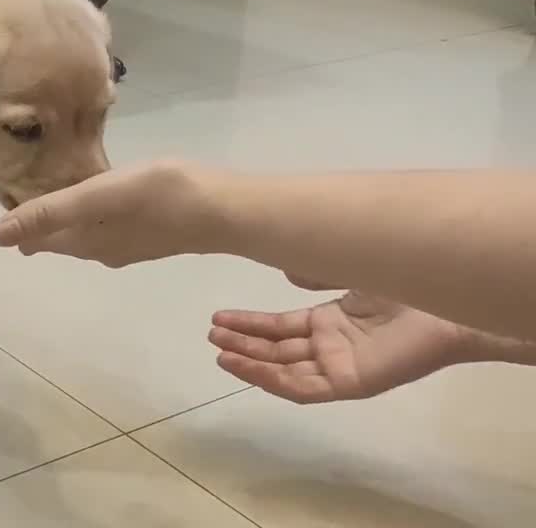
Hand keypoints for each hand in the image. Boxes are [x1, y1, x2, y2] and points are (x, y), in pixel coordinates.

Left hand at [0, 161, 218, 266]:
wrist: (224, 210)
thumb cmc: (159, 197)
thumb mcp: (97, 196)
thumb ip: (49, 212)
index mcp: (82, 241)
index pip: (35, 238)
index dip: (17, 222)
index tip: (3, 198)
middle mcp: (100, 250)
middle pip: (58, 238)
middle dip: (37, 222)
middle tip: (19, 193)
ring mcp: (127, 244)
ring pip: (83, 234)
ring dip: (64, 219)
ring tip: (51, 193)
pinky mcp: (151, 233)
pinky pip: (107, 226)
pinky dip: (92, 214)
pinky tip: (99, 199)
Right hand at [208, 279, 474, 402]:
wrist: (448, 308)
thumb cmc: (406, 285)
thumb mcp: (350, 269)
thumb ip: (317, 271)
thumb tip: (286, 271)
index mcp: (331, 321)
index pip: (280, 327)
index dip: (249, 323)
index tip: (218, 316)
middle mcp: (331, 346)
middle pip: (276, 349)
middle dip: (241, 341)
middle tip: (210, 333)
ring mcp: (339, 366)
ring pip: (284, 370)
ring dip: (250, 362)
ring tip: (219, 350)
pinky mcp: (350, 384)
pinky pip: (303, 388)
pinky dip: (272, 379)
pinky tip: (247, 366)